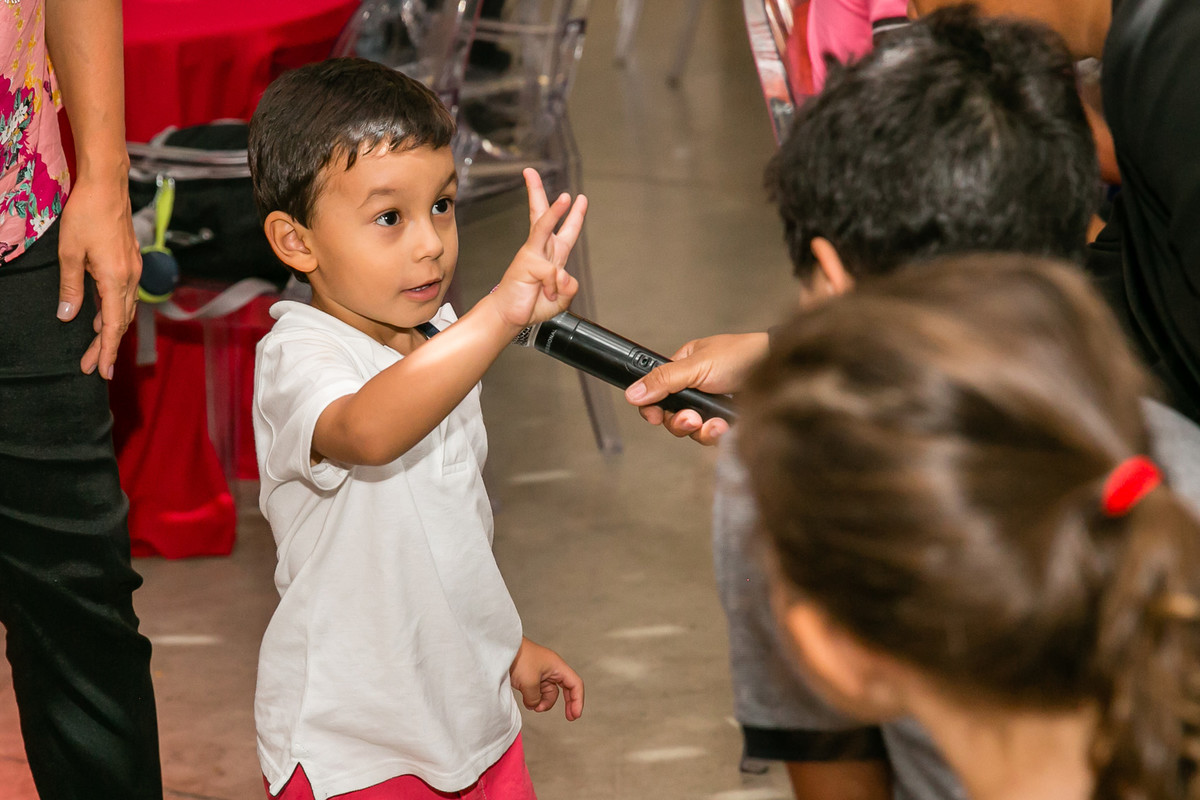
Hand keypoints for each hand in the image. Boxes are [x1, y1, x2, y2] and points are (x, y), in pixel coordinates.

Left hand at [56, 171, 141, 379]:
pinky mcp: (130, 263)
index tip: (100, 371)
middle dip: (105, 347)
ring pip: (124, 310)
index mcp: (116, 279)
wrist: (108, 186)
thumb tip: (68, 316)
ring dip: (109, 330)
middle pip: (120, 322)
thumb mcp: (69, 252)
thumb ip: (71, 287)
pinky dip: (113, 312)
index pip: (112, 325)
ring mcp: (133, 271)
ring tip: (93, 347)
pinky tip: (99, 317)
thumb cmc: (86, 214)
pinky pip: (124, 296)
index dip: (105, 350)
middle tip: (90, 367)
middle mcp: (130, 279)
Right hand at [487, 169, 585, 329]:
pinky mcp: (526, 261)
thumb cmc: (531, 305)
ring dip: (556, 210)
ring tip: (567, 197)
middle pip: (542, 215)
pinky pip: (550, 269)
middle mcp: (542, 250)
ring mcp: (533, 254)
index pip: (565, 230)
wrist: (510, 317)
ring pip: (544, 226)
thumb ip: (568, 286)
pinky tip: (547, 292)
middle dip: (537, 192)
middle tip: (531, 172)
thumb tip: (563, 275)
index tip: (579, 198)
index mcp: (553, 256)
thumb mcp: (561, 298)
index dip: (574, 215)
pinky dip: (552, 284)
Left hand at [509, 637, 583, 720]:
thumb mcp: (529, 683)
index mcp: (557, 666)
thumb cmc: (517, 658)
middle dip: (567, 703)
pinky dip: (534, 699)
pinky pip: (537, 692)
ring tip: (533, 707)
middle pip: (565, 688)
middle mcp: (551, 669)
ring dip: (543, 702)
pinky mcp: (530, 676)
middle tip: (569, 717)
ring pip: (549, 693)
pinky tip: (527, 702)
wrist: (499, 649)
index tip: (575, 715)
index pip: (575, 684)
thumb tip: (535, 705)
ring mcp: (540, 672)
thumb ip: (536, 699)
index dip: (578, 700)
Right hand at [624, 332, 768, 444]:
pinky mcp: (726, 421)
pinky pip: (711, 437)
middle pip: (672, 417)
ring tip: (715, 423)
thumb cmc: (742, 356)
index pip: (656, 393)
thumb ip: (664, 380)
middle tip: (692, 419)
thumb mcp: (697, 365)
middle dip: (680, 422)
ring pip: (691, 430)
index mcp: (683, 369)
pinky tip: (726, 425)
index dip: (653, 408)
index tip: (655, 417)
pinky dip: (717, 434)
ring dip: (700, 430)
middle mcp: (695, 388)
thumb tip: (633, 392)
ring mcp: (711, 406)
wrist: (780, 372)